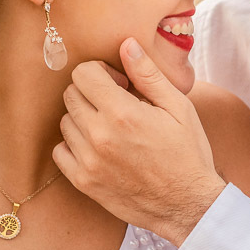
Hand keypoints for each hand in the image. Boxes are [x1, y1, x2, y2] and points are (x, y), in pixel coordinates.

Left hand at [53, 38, 225, 245]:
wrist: (188, 205)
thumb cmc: (188, 153)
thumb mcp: (178, 108)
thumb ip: (148, 75)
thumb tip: (126, 45)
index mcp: (122, 113)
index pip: (83, 74)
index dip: (102, 72)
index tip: (120, 83)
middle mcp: (98, 136)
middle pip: (71, 95)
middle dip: (91, 91)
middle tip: (117, 103)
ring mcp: (88, 161)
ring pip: (65, 122)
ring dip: (84, 117)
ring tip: (111, 127)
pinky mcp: (84, 182)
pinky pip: (61, 151)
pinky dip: (74, 144)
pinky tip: (99, 147)